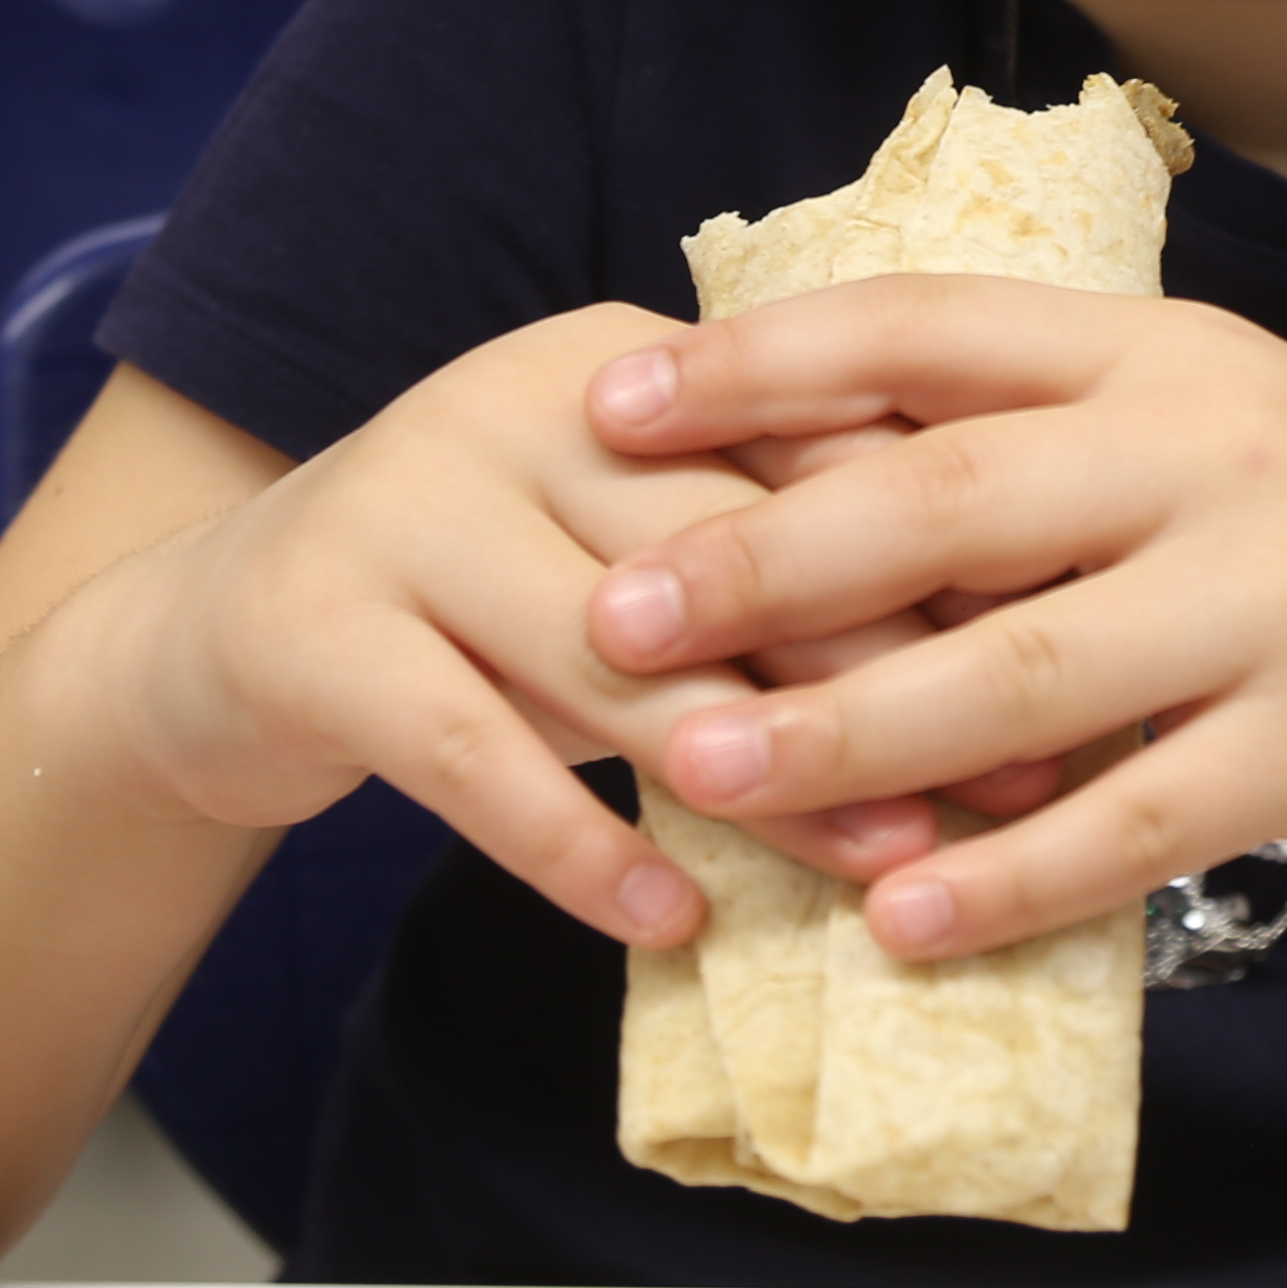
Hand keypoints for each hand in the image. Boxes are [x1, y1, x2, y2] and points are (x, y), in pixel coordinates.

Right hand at [43, 305, 980, 950]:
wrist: (217, 638)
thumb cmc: (483, 605)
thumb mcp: (626, 562)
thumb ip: (774, 583)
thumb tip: (1007, 681)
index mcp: (617, 367)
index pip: (804, 442)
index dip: (943, 552)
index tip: (1069, 655)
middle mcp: (512, 405)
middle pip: (726, 546)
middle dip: (880, 670)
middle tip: (1017, 780)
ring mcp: (401, 506)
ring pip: (611, 651)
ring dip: (757, 770)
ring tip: (877, 864)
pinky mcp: (314, 629)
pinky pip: (471, 751)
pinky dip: (575, 845)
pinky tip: (664, 920)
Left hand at [574, 281, 1286, 962]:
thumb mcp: (1218, 451)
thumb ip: (1050, 455)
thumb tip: (803, 481)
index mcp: (1168, 355)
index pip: (928, 328)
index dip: (757, 366)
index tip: (606, 403)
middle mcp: (1219, 447)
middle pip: (946, 494)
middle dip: (759, 558)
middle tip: (614, 617)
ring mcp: (1284, 593)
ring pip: (1021, 666)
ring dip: (845, 734)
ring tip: (701, 779)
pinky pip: (1135, 820)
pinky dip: (1008, 878)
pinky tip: (902, 929)